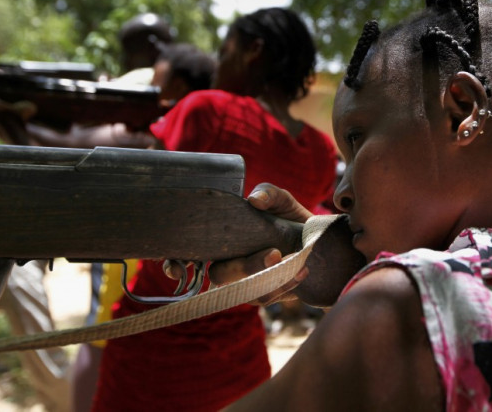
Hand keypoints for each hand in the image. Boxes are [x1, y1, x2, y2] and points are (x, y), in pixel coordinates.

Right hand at [165, 184, 311, 303]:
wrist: (317, 239)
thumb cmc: (288, 217)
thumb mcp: (280, 199)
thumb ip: (269, 193)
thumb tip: (254, 200)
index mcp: (219, 241)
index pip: (185, 257)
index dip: (175, 265)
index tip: (177, 268)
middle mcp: (227, 264)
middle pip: (219, 275)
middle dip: (244, 267)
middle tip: (273, 254)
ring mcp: (244, 283)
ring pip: (244, 290)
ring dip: (267, 276)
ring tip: (291, 259)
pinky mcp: (264, 294)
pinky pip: (266, 297)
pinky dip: (285, 284)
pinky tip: (302, 270)